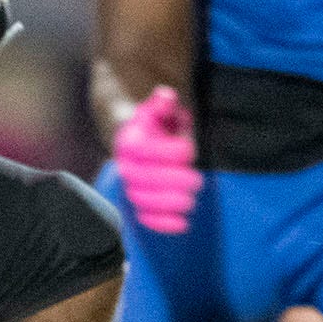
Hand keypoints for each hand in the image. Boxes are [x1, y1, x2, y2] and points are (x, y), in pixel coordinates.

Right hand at [113, 86, 200, 233]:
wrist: (145, 146)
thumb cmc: (159, 128)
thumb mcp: (162, 111)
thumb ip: (164, 104)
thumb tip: (166, 96)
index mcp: (130, 141)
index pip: (145, 149)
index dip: (170, 152)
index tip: (189, 149)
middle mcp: (125, 166)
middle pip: (145, 179)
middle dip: (174, 181)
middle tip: (197, 180)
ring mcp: (130, 187)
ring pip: (144, 201)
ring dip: (170, 204)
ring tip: (190, 201)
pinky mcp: (138, 206)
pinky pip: (145, 219)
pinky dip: (163, 224)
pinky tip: (183, 224)